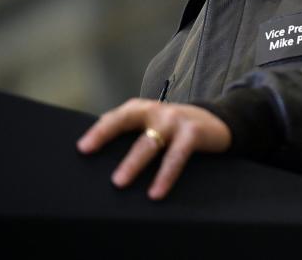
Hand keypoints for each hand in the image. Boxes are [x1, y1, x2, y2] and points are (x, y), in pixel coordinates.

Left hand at [77, 99, 230, 199]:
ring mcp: (175, 120)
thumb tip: (97, 152)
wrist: (218, 121)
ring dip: (134, 163)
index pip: (115, 117)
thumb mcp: (153, 125)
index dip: (99, 131)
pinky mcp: (192, 133)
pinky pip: (176, 157)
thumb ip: (131, 132)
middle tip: (91, 156)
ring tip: (120, 182)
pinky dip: (165, 175)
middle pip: (127, 122)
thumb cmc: (176, 128)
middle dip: (107, 138)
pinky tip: (156, 192)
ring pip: (150, 142)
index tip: (82, 148)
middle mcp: (156, 111)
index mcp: (141, 109)